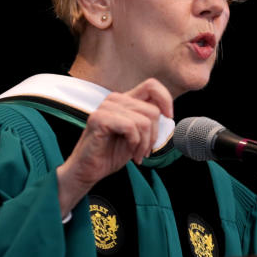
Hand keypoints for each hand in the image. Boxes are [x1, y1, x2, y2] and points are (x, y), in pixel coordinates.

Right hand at [55, 78, 173, 216]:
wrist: (88, 171)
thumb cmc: (110, 154)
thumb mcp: (137, 135)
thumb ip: (148, 120)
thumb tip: (167, 114)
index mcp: (124, 100)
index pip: (151, 86)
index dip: (165, 99)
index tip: (169, 118)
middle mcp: (114, 100)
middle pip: (152, 110)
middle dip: (153, 135)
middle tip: (144, 151)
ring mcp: (105, 107)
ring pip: (144, 121)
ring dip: (144, 143)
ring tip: (136, 154)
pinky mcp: (99, 119)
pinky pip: (130, 127)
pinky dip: (134, 143)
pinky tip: (129, 152)